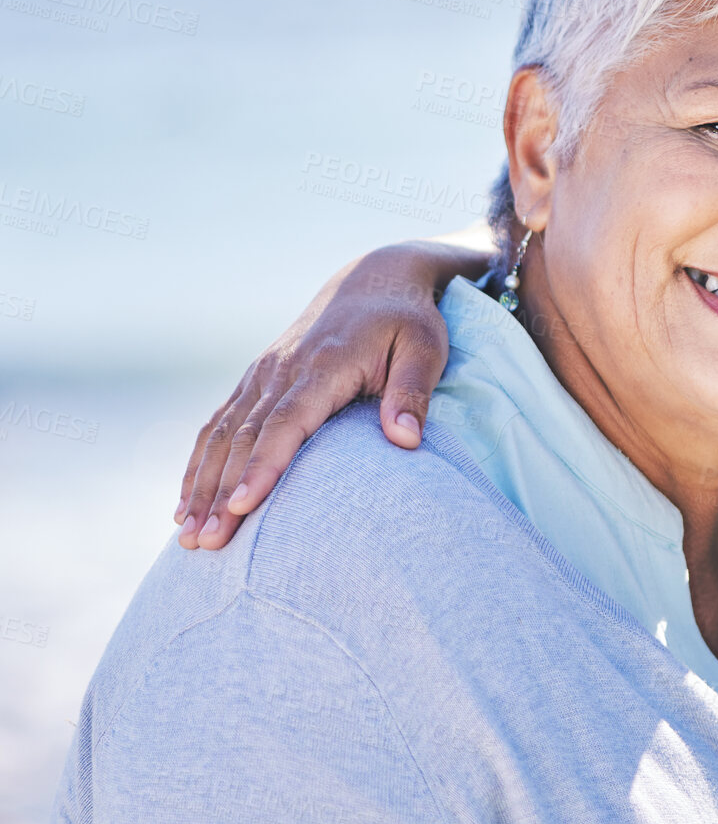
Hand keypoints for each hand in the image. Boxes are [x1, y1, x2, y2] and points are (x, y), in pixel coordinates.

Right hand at [175, 232, 490, 548]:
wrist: (374, 279)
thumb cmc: (408, 320)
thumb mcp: (424, 348)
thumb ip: (413, 392)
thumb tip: (405, 441)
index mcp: (323, 364)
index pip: (286, 422)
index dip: (262, 465)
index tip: (241, 506)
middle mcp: (282, 369)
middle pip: (244, 436)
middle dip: (220, 492)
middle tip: (205, 544)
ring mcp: (263, 373)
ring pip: (221, 433)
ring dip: (200, 484)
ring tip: (187, 535)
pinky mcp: (256, 378)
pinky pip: (218, 423)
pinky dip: (199, 463)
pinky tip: (186, 502)